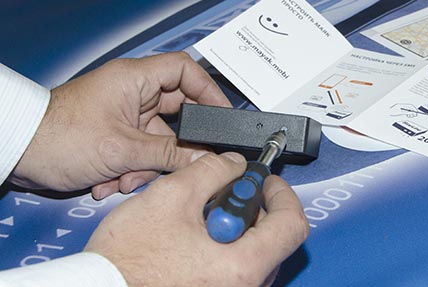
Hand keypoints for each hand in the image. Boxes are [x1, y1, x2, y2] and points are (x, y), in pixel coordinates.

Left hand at [10, 52, 230, 197]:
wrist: (17, 152)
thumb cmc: (57, 136)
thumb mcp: (122, 149)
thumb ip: (169, 155)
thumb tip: (205, 159)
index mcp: (134, 79)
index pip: (185, 71)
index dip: (208, 91)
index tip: (222, 115)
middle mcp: (132, 93)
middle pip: (176, 112)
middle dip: (175, 145)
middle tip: (185, 161)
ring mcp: (124, 113)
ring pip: (158, 138)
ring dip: (147, 164)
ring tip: (126, 178)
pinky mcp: (115, 133)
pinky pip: (140, 150)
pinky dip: (132, 168)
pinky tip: (112, 181)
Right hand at [85, 152, 308, 286]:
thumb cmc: (127, 261)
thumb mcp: (171, 197)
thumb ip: (212, 172)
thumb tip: (233, 165)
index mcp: (242, 267)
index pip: (292, 225)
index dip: (282, 194)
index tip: (266, 182)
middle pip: (274, 240)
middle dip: (254, 208)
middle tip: (227, 193)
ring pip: (254, 256)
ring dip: (237, 228)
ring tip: (201, 217)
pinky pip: (235, 270)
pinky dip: (225, 248)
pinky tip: (194, 238)